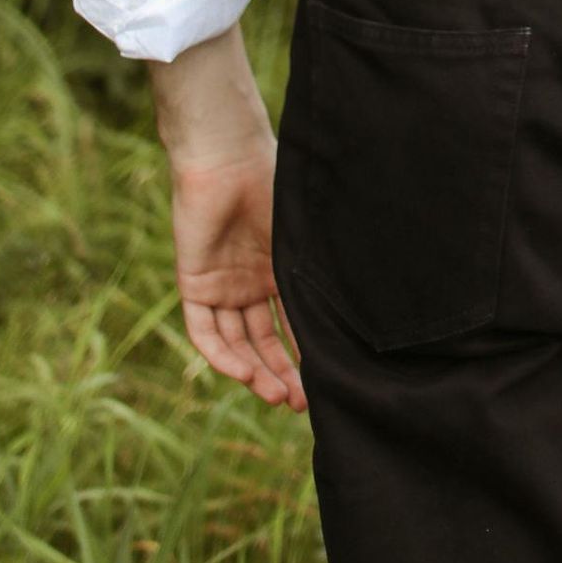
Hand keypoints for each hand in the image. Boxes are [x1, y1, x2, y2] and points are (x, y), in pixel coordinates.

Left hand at [169, 144, 306, 411]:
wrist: (229, 158)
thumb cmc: (273, 184)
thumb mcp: (303, 234)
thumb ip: (319, 269)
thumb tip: (366, 305)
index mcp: (278, 268)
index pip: (291, 322)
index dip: (305, 353)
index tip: (325, 382)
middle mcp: (250, 282)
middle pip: (264, 341)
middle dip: (282, 374)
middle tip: (302, 404)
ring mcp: (222, 285)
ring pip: (237, 343)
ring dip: (256, 372)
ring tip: (279, 396)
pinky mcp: (195, 284)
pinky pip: (205, 332)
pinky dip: (223, 356)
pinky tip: (245, 374)